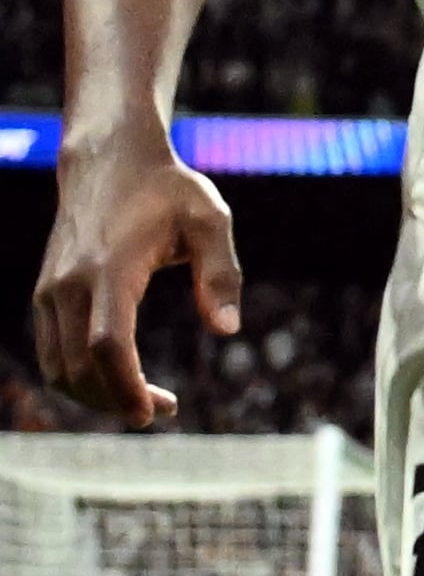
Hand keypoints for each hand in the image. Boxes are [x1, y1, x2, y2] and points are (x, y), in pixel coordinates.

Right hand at [29, 119, 238, 424]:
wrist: (108, 161)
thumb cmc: (167, 190)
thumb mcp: (209, 218)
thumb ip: (221, 273)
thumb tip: (227, 330)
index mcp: (110, 266)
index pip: (108, 344)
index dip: (126, 387)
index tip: (153, 414)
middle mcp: (69, 284)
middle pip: (79, 367)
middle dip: (118, 400)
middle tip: (165, 410)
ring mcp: (50, 291)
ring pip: (59, 368)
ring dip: (96, 396)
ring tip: (146, 400)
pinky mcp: (45, 295)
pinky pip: (52, 354)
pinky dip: (78, 378)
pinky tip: (118, 380)